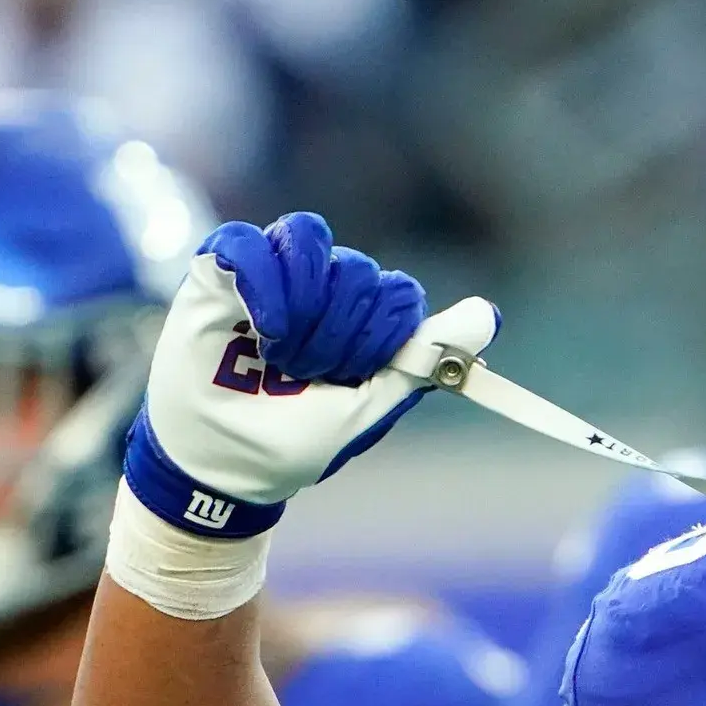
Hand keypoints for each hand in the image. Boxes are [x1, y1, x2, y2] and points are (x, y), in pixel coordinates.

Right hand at [128, 212, 497, 537]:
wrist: (214, 465)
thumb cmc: (287, 442)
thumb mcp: (366, 409)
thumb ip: (423, 359)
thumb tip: (491, 316)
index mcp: (361, 319)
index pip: (397, 295)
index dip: (379, 338)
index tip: (352, 379)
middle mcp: (322, 286)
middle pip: (358, 272)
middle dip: (336, 336)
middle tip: (302, 376)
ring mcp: (274, 272)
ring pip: (310, 240)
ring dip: (302, 307)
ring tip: (277, 353)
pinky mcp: (223, 265)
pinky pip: (251, 241)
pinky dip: (262, 282)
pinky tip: (261, 326)